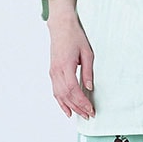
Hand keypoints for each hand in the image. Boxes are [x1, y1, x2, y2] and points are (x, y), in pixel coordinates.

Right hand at [47, 3, 94, 119]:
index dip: (82, 102)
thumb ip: (88, 72)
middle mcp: (56, 71)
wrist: (61, 26)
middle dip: (78, 107)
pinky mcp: (52, 72)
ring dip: (70, 107)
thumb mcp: (87, 53)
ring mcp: (53, 72)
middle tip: (88, 115)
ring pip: (59, 95)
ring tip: (80, 115)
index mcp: (65, 66)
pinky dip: (61, 102)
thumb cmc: (74, 36)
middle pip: (66, 95)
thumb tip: (89, 87)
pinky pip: (55, 91)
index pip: (73, 90)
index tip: (90, 109)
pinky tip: (67, 110)